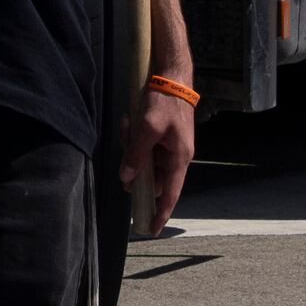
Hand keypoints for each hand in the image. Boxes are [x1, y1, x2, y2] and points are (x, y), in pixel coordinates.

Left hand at [124, 83, 198, 233]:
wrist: (172, 77)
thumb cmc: (165, 102)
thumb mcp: (147, 128)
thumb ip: (136, 155)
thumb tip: (127, 178)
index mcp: (179, 158)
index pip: (170, 195)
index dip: (161, 213)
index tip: (151, 229)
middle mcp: (176, 156)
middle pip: (152, 177)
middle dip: (135, 166)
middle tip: (126, 144)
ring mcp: (169, 147)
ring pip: (144, 161)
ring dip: (132, 148)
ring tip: (128, 126)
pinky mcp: (161, 137)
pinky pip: (144, 147)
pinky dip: (134, 138)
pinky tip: (130, 121)